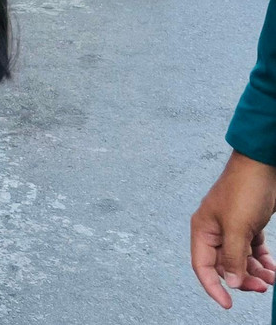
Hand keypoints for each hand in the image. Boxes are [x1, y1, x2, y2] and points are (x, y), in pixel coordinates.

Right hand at [190, 152, 275, 307]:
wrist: (263, 166)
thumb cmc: (244, 190)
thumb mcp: (237, 228)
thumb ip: (232, 257)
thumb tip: (229, 282)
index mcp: (203, 230)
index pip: (202, 266)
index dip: (213, 287)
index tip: (228, 303)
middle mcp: (215, 232)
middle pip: (224, 266)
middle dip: (242, 279)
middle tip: (262, 287)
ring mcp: (232, 229)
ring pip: (240, 260)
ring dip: (255, 273)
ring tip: (272, 279)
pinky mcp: (248, 226)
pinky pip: (253, 252)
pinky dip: (263, 262)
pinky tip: (273, 269)